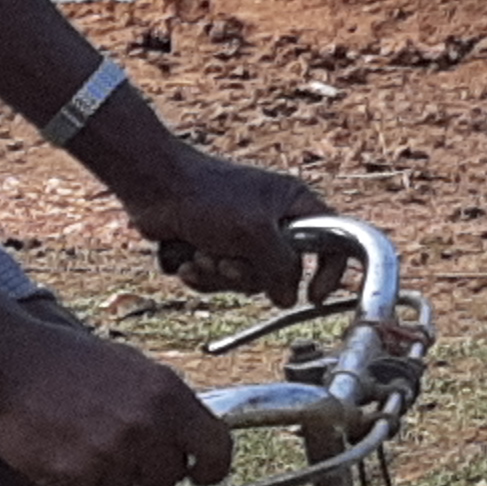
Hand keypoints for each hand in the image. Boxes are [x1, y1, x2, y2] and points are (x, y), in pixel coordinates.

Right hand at [0, 322, 234, 485]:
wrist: (11, 363)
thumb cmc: (71, 362)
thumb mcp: (134, 367)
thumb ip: (169, 403)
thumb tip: (195, 437)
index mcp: (167, 396)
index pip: (216, 448)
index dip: (212, 468)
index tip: (202, 474)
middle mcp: (145, 427)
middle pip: (169, 476)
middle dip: (150, 466)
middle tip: (121, 442)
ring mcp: (111, 454)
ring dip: (110, 471)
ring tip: (82, 434)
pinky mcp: (77, 476)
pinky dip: (77, 477)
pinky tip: (61, 445)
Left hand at [117, 145, 332, 298]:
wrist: (153, 187)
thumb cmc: (207, 196)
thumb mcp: (255, 232)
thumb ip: (281, 267)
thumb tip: (290, 298)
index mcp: (293, 204)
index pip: (333, 240)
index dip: (330, 271)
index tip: (313, 297)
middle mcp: (272, 221)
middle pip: (281, 272)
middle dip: (247, 274)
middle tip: (227, 262)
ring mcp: (242, 237)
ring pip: (245, 282)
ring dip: (219, 275)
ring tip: (201, 254)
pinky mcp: (213, 249)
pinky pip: (217, 282)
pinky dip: (200, 276)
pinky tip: (185, 259)